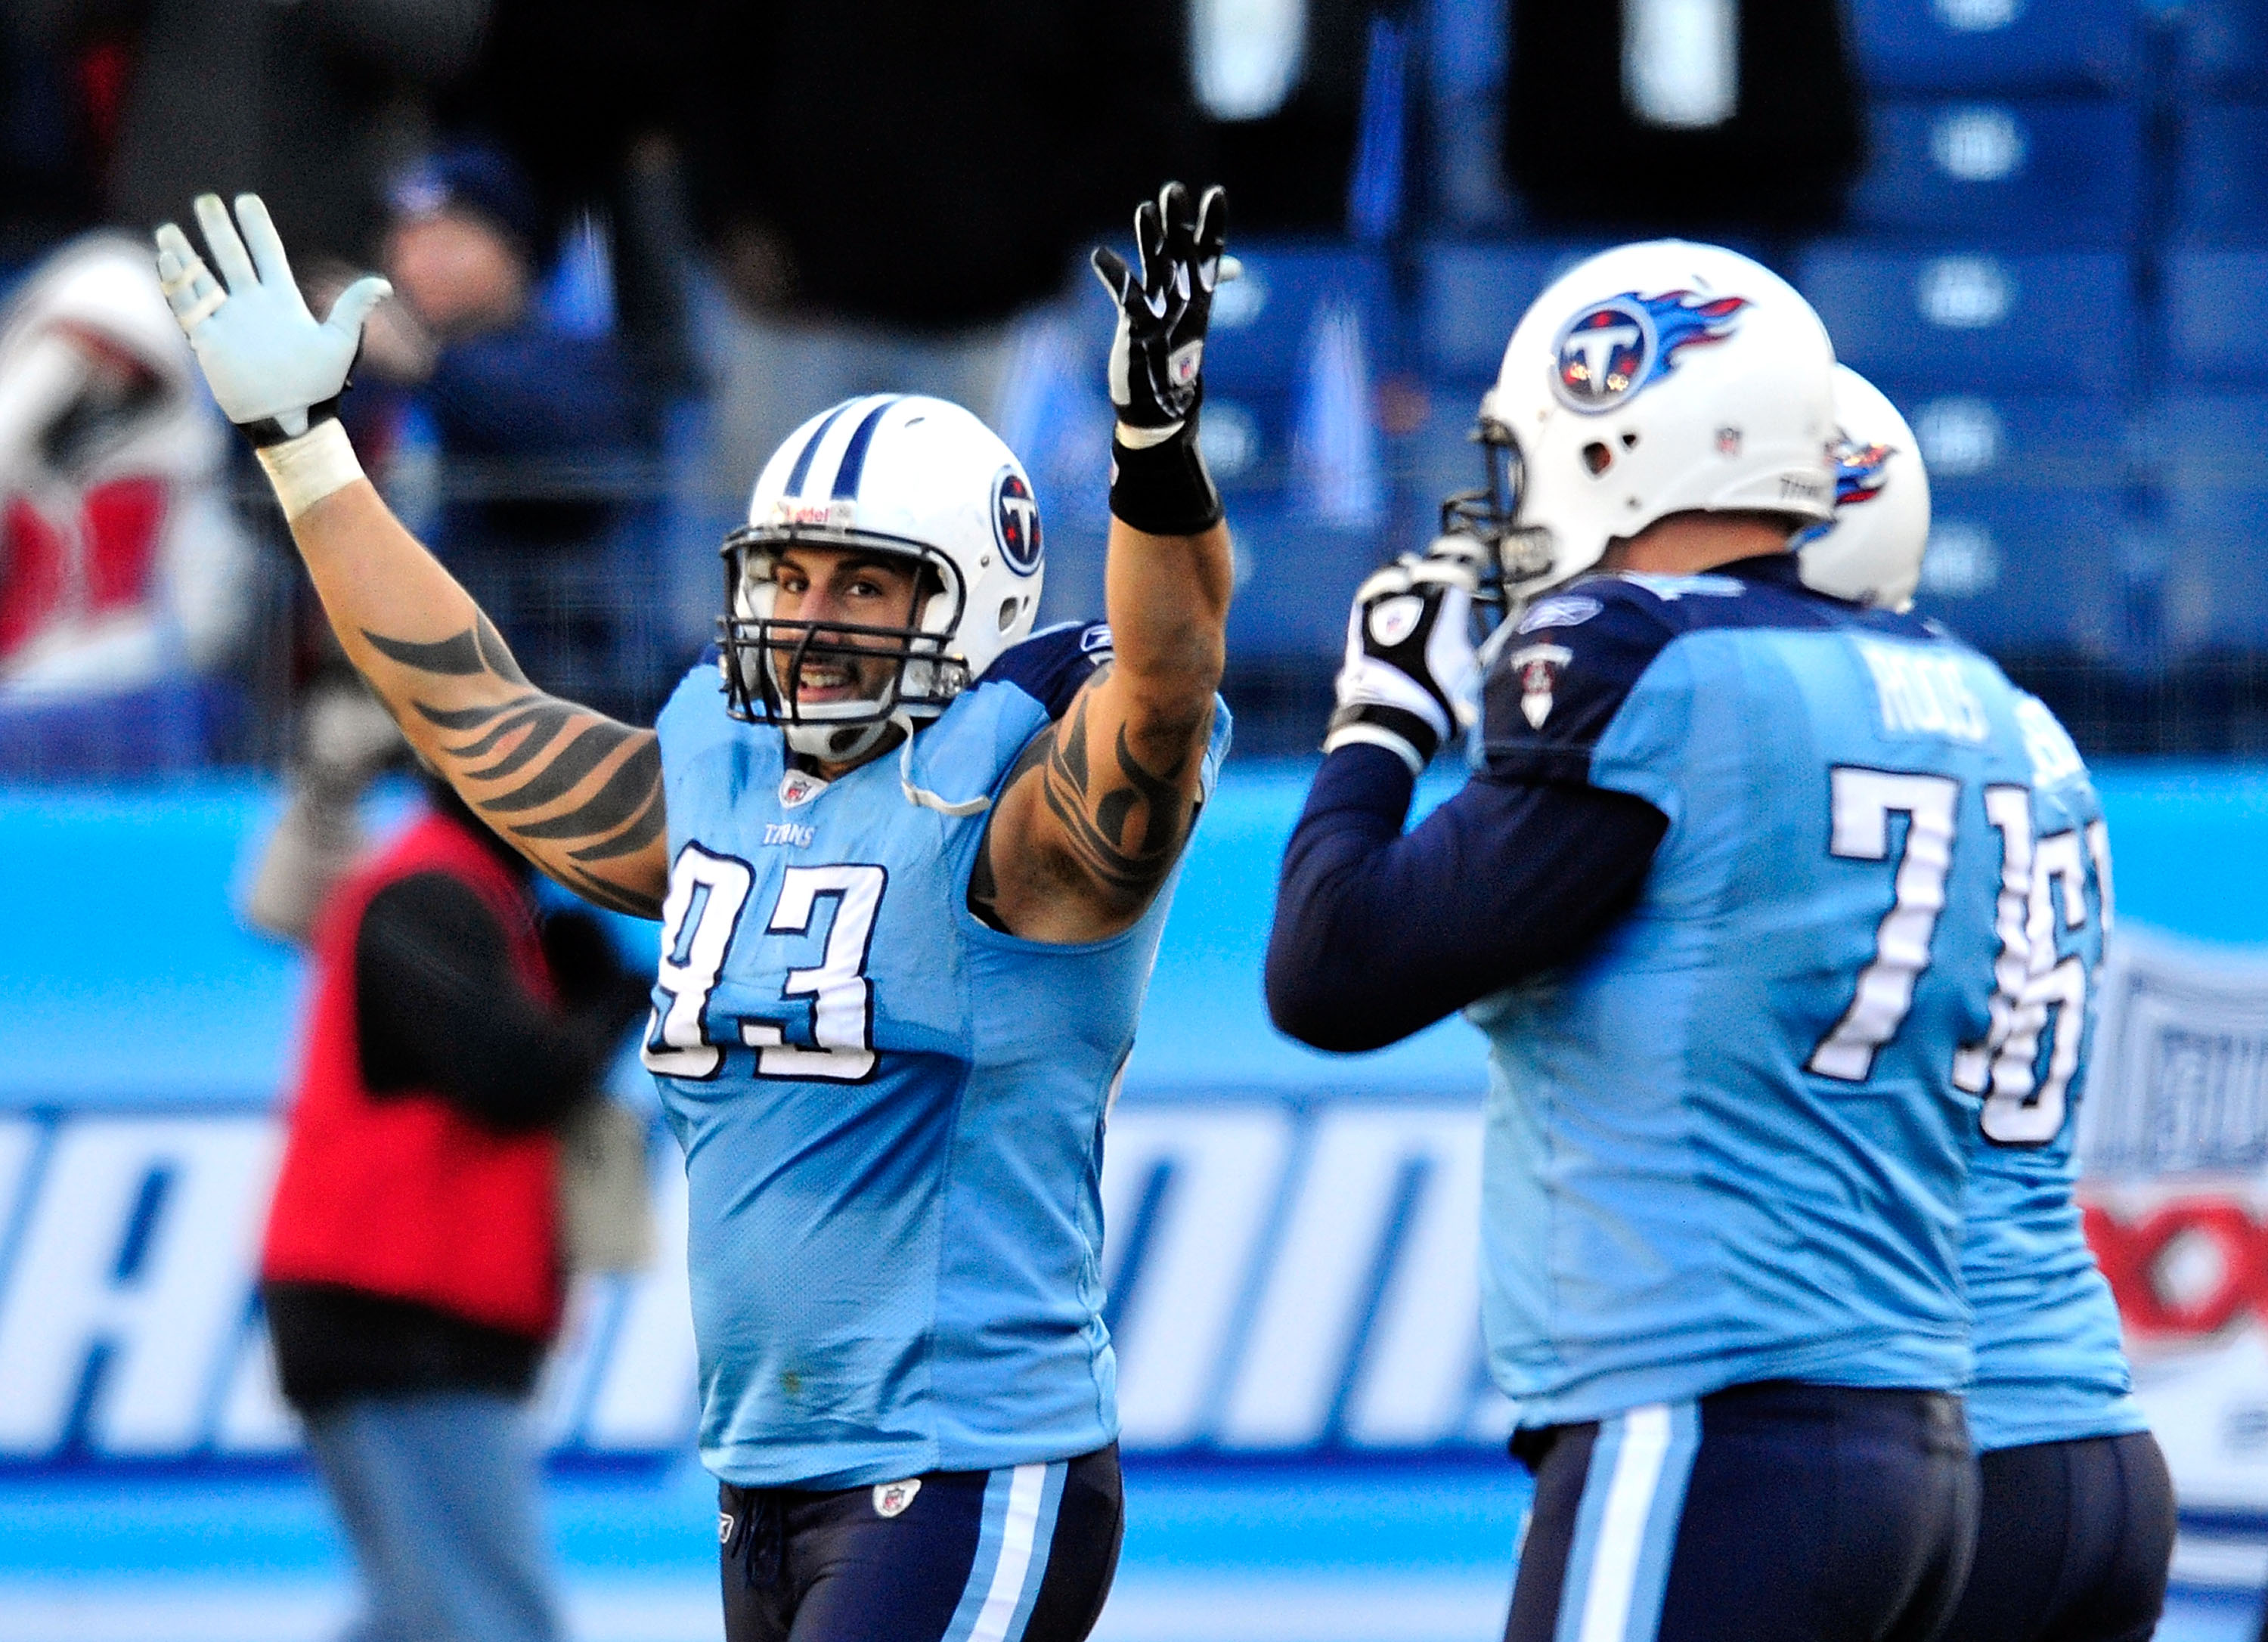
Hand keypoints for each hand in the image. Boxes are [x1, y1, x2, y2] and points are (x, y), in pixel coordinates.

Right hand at [153, 193, 390, 443]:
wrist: (291, 418)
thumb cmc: (319, 385)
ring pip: (202, 279)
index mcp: (283, 300)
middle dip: (219, 229)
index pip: (266, 253)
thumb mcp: (340, 344)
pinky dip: (175, 286)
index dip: (256, 227)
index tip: (246, 200)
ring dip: (185, 254)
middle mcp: (252, 305)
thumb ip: (353, 309)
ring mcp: (228, 321)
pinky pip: (187, 308)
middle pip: (231, 257)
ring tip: (168, 230)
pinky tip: (164, 262)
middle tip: (207, 201)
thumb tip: (383, 284)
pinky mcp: (208, 341)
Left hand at [1090, 182, 1235, 440]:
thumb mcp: (1194, 315)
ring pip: (1157, 269)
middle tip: (1173, 190)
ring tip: (1143, 209)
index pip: (1209, 253)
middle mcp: (1184, 301)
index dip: (1211, 225)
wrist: (1160, 405)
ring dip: (1150, 240)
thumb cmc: (1173, 355)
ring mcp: (1162, 314)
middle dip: (1178, 222)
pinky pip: (1125, 297)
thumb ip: (1207, 282)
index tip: (1216, 194)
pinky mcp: (1138, 328)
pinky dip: (1114, 276)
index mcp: (1198, 296)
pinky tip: (1099, 256)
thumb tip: (1233, 265)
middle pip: (1182, 253)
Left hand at [1324, 535, 1486, 774]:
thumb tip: (1468, 643)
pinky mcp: (1359, 622)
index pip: (1461, 566)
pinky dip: (1380, 589)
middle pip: (1432, 560)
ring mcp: (1383, 609)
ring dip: (1409, 569)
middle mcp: (1414, 601)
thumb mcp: (1470, 675)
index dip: (1472, 553)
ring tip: (1415, 574)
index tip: (1479, 556)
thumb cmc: (1438, 700)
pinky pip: (1368, 593)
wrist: (1391, 716)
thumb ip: (1468, 648)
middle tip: (1455, 558)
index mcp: (1445, 611)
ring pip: (1396, 569)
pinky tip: (1385, 593)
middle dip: (1448, 555)